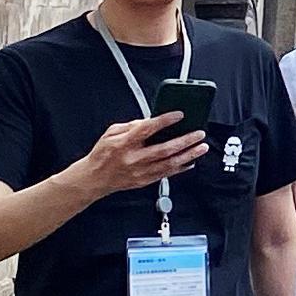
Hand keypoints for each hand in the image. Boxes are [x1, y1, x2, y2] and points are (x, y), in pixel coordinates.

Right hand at [77, 112, 211, 200]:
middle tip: (199, 133)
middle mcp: (133, 159)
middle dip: (185, 141)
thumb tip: (151, 120)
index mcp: (123, 144)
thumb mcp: (111, 133)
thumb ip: (131, 125)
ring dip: (189, 155)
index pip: (146, 130)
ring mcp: (140, 172)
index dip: (164, 121)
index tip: (179, 114)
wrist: (94, 179)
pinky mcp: (144, 181)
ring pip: (169, 164)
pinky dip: (181, 168)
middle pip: (164, 149)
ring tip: (201, 147)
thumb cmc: (103, 154)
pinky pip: (167, 174)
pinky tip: (191, 161)